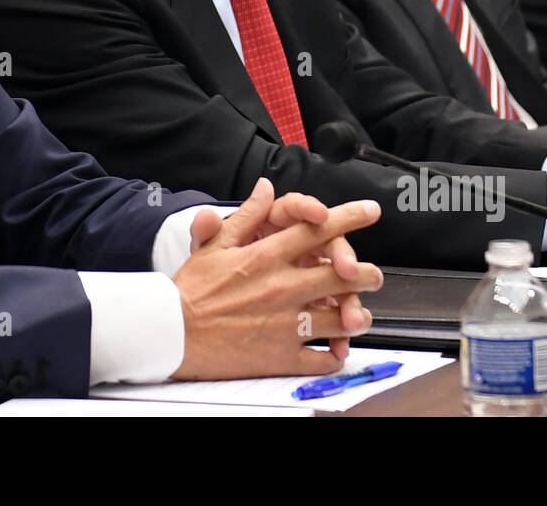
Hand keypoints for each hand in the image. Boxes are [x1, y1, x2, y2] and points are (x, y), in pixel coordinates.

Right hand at [173, 179, 382, 379]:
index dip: (349, 217)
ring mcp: (286, 324)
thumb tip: (265, 188)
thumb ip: (246, 215)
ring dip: (357, 316)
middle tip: (374, 274)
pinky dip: (334, 356)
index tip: (370, 211)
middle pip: (341, 276)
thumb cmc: (192, 290)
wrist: (172, 334)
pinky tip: (337, 351)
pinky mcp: (281, 356)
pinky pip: (321, 359)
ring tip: (361, 315)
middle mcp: (282, 288)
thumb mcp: (215, 245)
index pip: (317, 230)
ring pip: (340, 318)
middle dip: (366, 273)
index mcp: (267, 257)